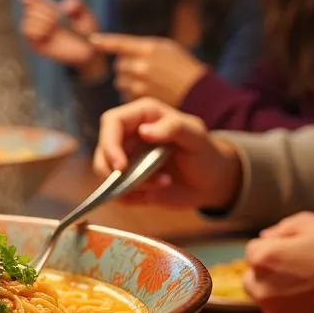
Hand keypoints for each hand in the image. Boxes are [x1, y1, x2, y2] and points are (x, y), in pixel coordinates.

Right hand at [18, 0, 107, 78]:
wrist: (89, 49)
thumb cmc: (86, 31)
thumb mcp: (83, 12)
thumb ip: (75, 3)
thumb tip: (63, 8)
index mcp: (49, 12)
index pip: (33, 3)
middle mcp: (41, 23)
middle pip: (29, 10)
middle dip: (43, 10)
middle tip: (56, 16)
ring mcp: (38, 35)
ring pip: (26, 22)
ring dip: (40, 20)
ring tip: (53, 26)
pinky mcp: (37, 46)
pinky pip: (28, 33)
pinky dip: (37, 29)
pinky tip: (48, 32)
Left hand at [90, 34, 207, 105]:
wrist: (199, 92)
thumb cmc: (182, 67)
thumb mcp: (166, 48)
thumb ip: (142, 48)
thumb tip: (119, 50)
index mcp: (149, 49)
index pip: (120, 43)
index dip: (105, 42)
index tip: (93, 41)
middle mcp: (142, 65)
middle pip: (119, 66)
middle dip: (125, 68)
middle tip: (140, 71)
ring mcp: (141, 84)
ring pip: (121, 82)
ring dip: (127, 82)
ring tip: (145, 83)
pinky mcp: (141, 100)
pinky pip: (126, 96)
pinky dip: (132, 95)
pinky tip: (146, 94)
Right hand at [93, 97, 240, 208]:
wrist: (211, 182)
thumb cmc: (205, 152)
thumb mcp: (196, 136)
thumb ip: (173, 128)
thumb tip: (143, 131)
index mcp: (142, 116)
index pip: (111, 122)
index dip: (109, 143)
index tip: (120, 166)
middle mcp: (129, 136)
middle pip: (102, 151)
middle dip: (114, 171)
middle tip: (138, 183)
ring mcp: (127, 160)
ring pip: (107, 175)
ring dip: (131, 185)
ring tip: (163, 183)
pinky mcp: (129, 182)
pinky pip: (118, 193)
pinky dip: (135, 197)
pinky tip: (158, 191)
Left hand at [244, 213, 313, 312]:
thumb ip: (282, 227)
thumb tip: (265, 237)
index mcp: (263, 257)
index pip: (253, 249)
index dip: (275, 246)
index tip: (298, 250)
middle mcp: (261, 286)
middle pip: (252, 274)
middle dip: (268, 270)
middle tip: (299, 267)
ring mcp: (272, 309)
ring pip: (263, 295)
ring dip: (275, 289)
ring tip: (307, 283)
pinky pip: (278, 312)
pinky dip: (288, 306)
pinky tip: (311, 298)